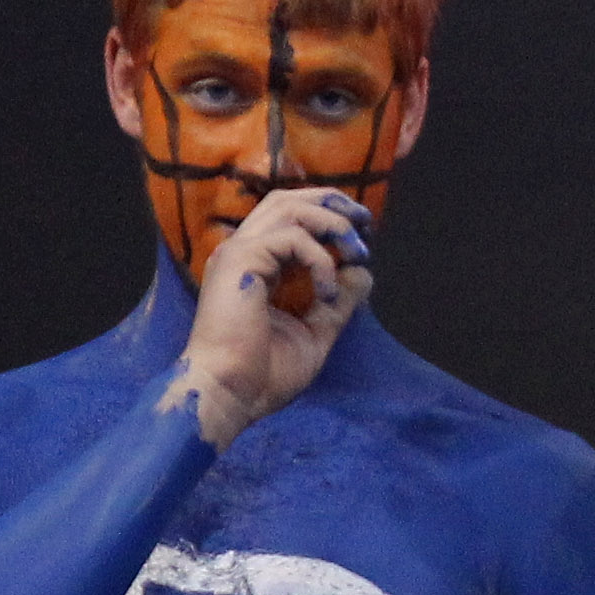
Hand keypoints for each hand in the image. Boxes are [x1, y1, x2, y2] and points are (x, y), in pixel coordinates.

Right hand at [172, 188, 372, 447]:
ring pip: (289, 208)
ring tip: (358, 253)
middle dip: (331, 203)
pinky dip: (320, 260)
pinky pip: (292, 238)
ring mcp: (238, 253)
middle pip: (285, 200)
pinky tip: (328, 291)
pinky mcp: (241, 261)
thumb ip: (338, 302)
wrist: (230, 394)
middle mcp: (243, 252)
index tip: (361, 238)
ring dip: (332, 225)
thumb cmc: (263, 374)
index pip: (288, 219)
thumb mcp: (315, 332)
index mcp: (255, 266)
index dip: (327, 217)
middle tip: (364, 221)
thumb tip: (363, 272)